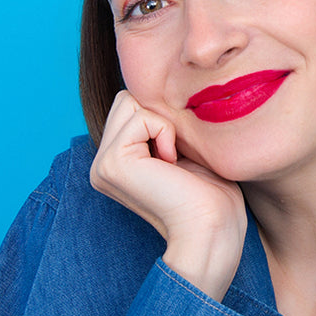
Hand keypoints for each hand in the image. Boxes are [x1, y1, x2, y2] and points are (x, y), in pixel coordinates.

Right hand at [90, 91, 246, 300]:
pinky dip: (166, 134)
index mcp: (116, 161)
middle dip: (160, 118)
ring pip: (130, 101)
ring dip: (163, 125)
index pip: (132, 105)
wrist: (214, 228)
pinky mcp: (112, 163)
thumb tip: (157, 87)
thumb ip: (160, 124)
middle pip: (127, 98)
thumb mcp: (181, 149)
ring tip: (172, 162)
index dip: (164, 119)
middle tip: (175, 158)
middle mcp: (101, 164)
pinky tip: (171, 165)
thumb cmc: (211, 193)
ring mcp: (102, 165)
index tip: (178, 157)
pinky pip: (141, 117)